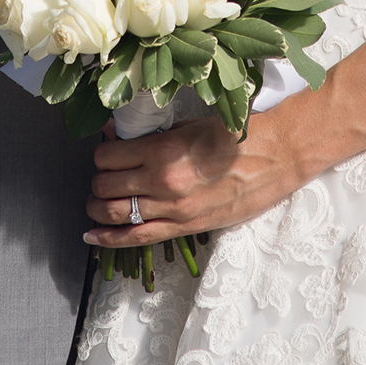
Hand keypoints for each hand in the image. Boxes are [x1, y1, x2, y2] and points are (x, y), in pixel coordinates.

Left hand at [83, 110, 304, 249]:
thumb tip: (118, 135)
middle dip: (98, 181)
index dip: (102, 154)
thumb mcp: (189, 125)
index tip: (106, 153)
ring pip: (115, 213)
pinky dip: (109, 239)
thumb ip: (152, 134)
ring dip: (98, 208)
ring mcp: (172, 208)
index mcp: (163, 149)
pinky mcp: (185, 228)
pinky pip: (137, 238)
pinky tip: (91, 236)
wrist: (274, 158)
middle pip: (106, 186)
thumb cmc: (235, 137)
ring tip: (96, 202)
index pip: (108, 156)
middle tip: (103, 177)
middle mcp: (162, 181)